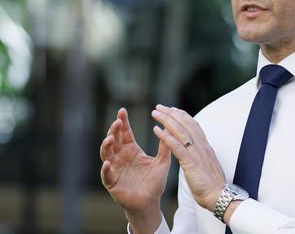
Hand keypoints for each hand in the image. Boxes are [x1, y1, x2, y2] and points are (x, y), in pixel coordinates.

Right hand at [100, 108, 170, 230]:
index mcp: (132, 150)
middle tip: (117, 121)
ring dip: (107, 145)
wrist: (150, 202)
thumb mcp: (162, 162)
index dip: (123, 122)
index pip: (125, 133)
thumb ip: (165, 147)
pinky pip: (106, 174)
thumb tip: (169, 128)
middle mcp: (121, 157)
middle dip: (114, 130)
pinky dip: (106, 168)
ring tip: (110, 138)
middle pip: (114, 140)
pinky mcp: (112, 182)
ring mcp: (114, 169)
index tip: (122, 110)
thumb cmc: (155, 183)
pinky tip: (108, 162)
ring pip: (106, 154)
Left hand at [151, 104, 226, 210]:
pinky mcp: (191, 162)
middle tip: (160, 106)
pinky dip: (165, 136)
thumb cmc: (213, 186)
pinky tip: (156, 130)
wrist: (219, 196)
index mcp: (206, 147)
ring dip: (166, 120)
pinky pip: (176, 146)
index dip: (183, 116)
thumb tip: (195, 153)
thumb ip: (201, 156)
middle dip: (172, 113)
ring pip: (180, 131)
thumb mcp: (207, 166)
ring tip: (155, 113)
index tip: (173, 109)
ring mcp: (197, 153)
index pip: (194, 125)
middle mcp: (202, 146)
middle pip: (186, 124)